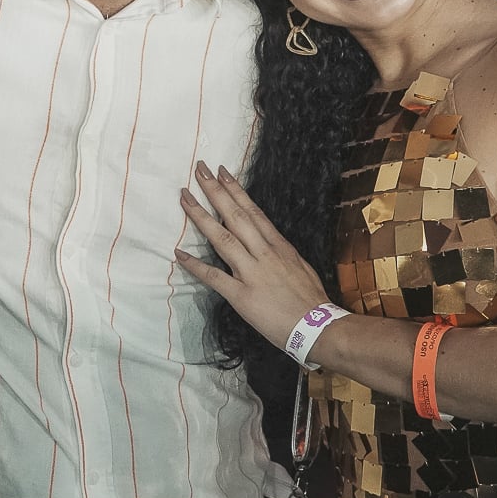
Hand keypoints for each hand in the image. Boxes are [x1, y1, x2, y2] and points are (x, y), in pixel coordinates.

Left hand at [173, 161, 331, 352]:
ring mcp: (252, 273)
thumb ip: (281, 252)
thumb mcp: (299, 266)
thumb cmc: (311, 299)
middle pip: (236, 216)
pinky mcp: (241, 295)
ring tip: (184, 198)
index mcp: (279, 246)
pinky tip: (178, 253)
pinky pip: (214, 277)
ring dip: (201, 216)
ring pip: (222, 238)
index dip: (236, 190)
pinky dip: (195, 265)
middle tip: (199, 169)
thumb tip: (268, 242)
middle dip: (216, 191)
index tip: (222, 172)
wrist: (318, 327)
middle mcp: (264, 253)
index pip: (253, 211)